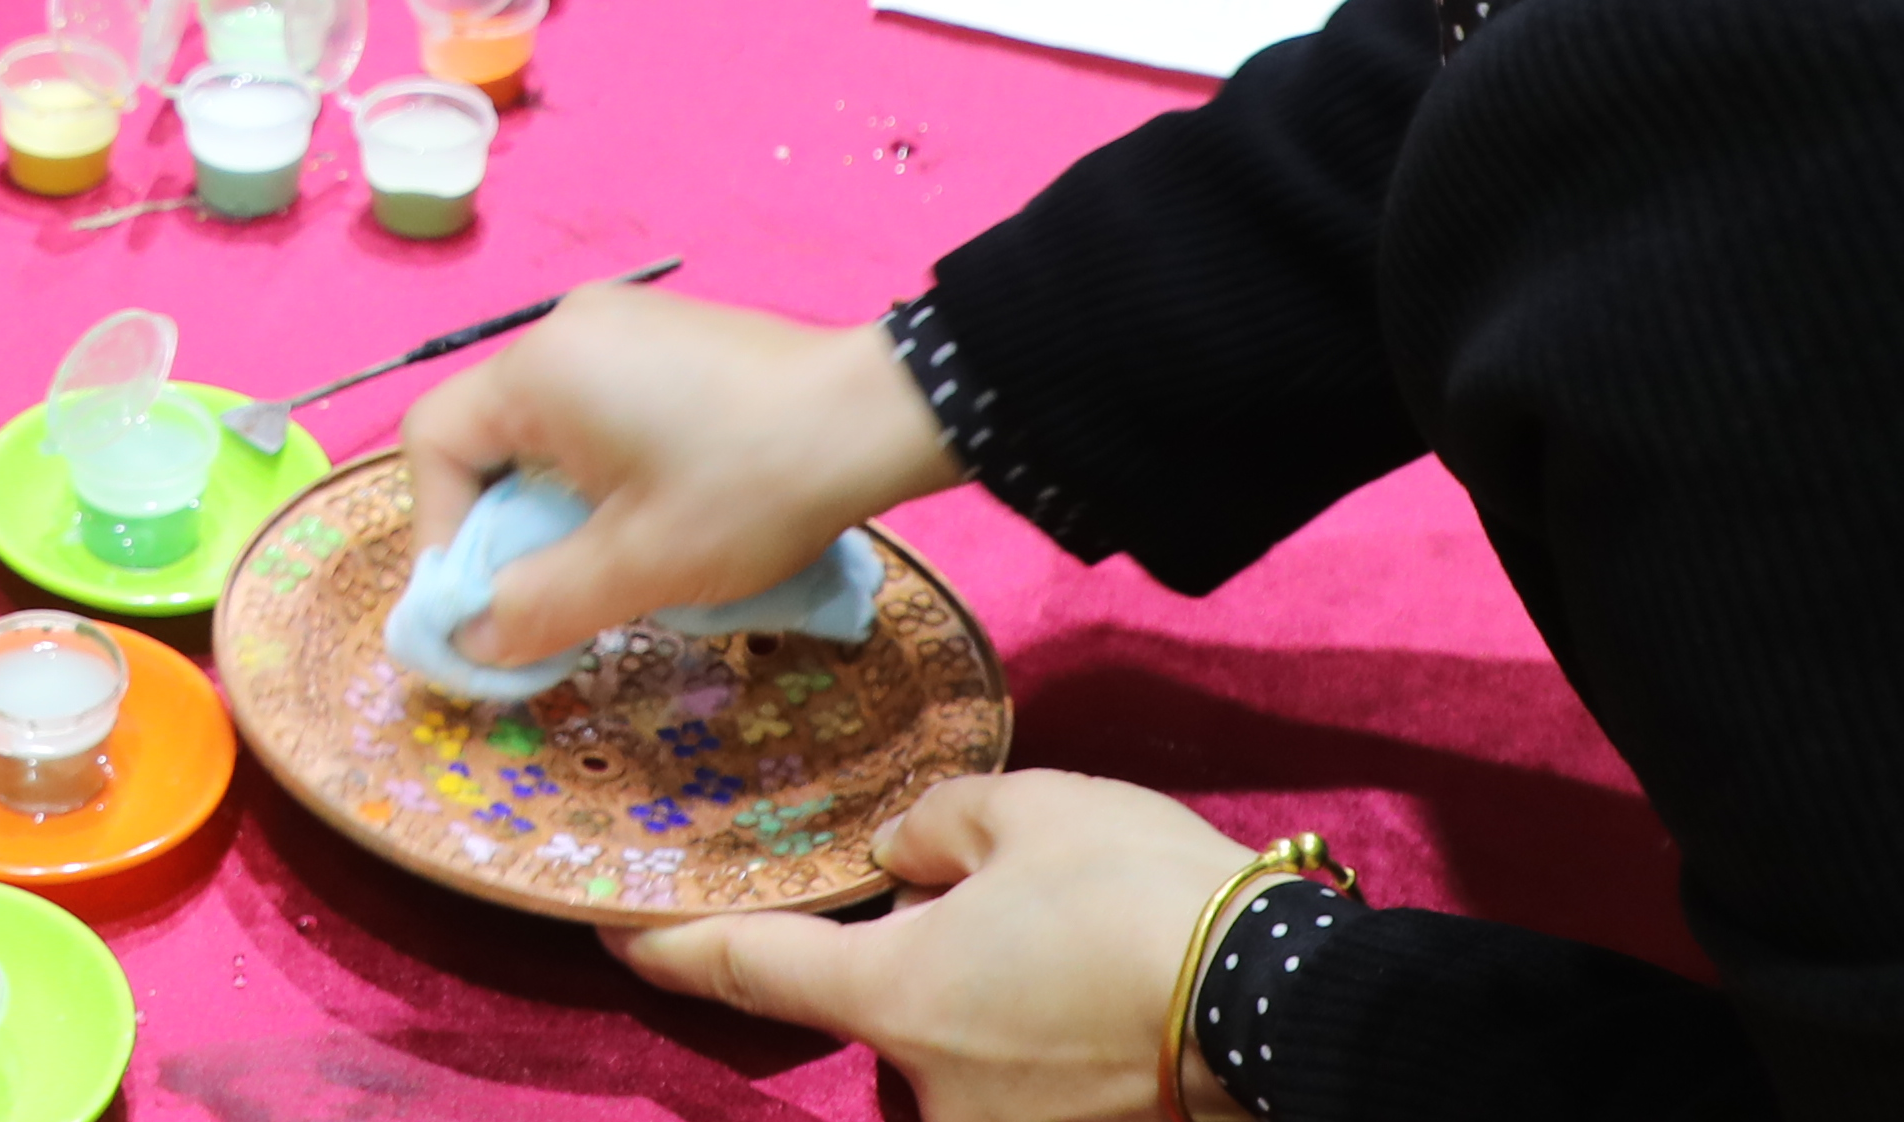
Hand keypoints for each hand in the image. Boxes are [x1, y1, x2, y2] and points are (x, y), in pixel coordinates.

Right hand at [391, 284, 963, 666]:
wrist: (881, 416)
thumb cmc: (749, 487)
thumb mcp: (638, 567)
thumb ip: (537, 607)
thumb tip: (472, 640)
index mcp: (540, 369)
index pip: (434, 441)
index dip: (439, 531)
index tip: (486, 600)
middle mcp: (568, 328)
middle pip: (489, 432)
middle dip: (505, 524)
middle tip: (549, 591)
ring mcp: (625, 323)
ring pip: (547, 425)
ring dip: (559, 501)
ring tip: (613, 558)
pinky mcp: (673, 338)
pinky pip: (599, 406)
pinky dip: (603, 467)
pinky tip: (660, 510)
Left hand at [624, 773, 1268, 1121]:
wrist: (1284, 1008)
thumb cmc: (1144, 898)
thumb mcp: (1031, 811)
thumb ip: (938, 825)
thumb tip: (905, 854)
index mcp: (896, 999)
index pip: (748, 970)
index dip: (673, 949)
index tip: (619, 933)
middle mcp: (932, 1092)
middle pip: (889, 1016)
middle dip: (929, 964)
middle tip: (1022, 907)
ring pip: (968, 1057)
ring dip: (1003, 1009)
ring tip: (1096, 955)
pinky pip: (1032, 1090)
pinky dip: (1054, 1045)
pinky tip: (1116, 1002)